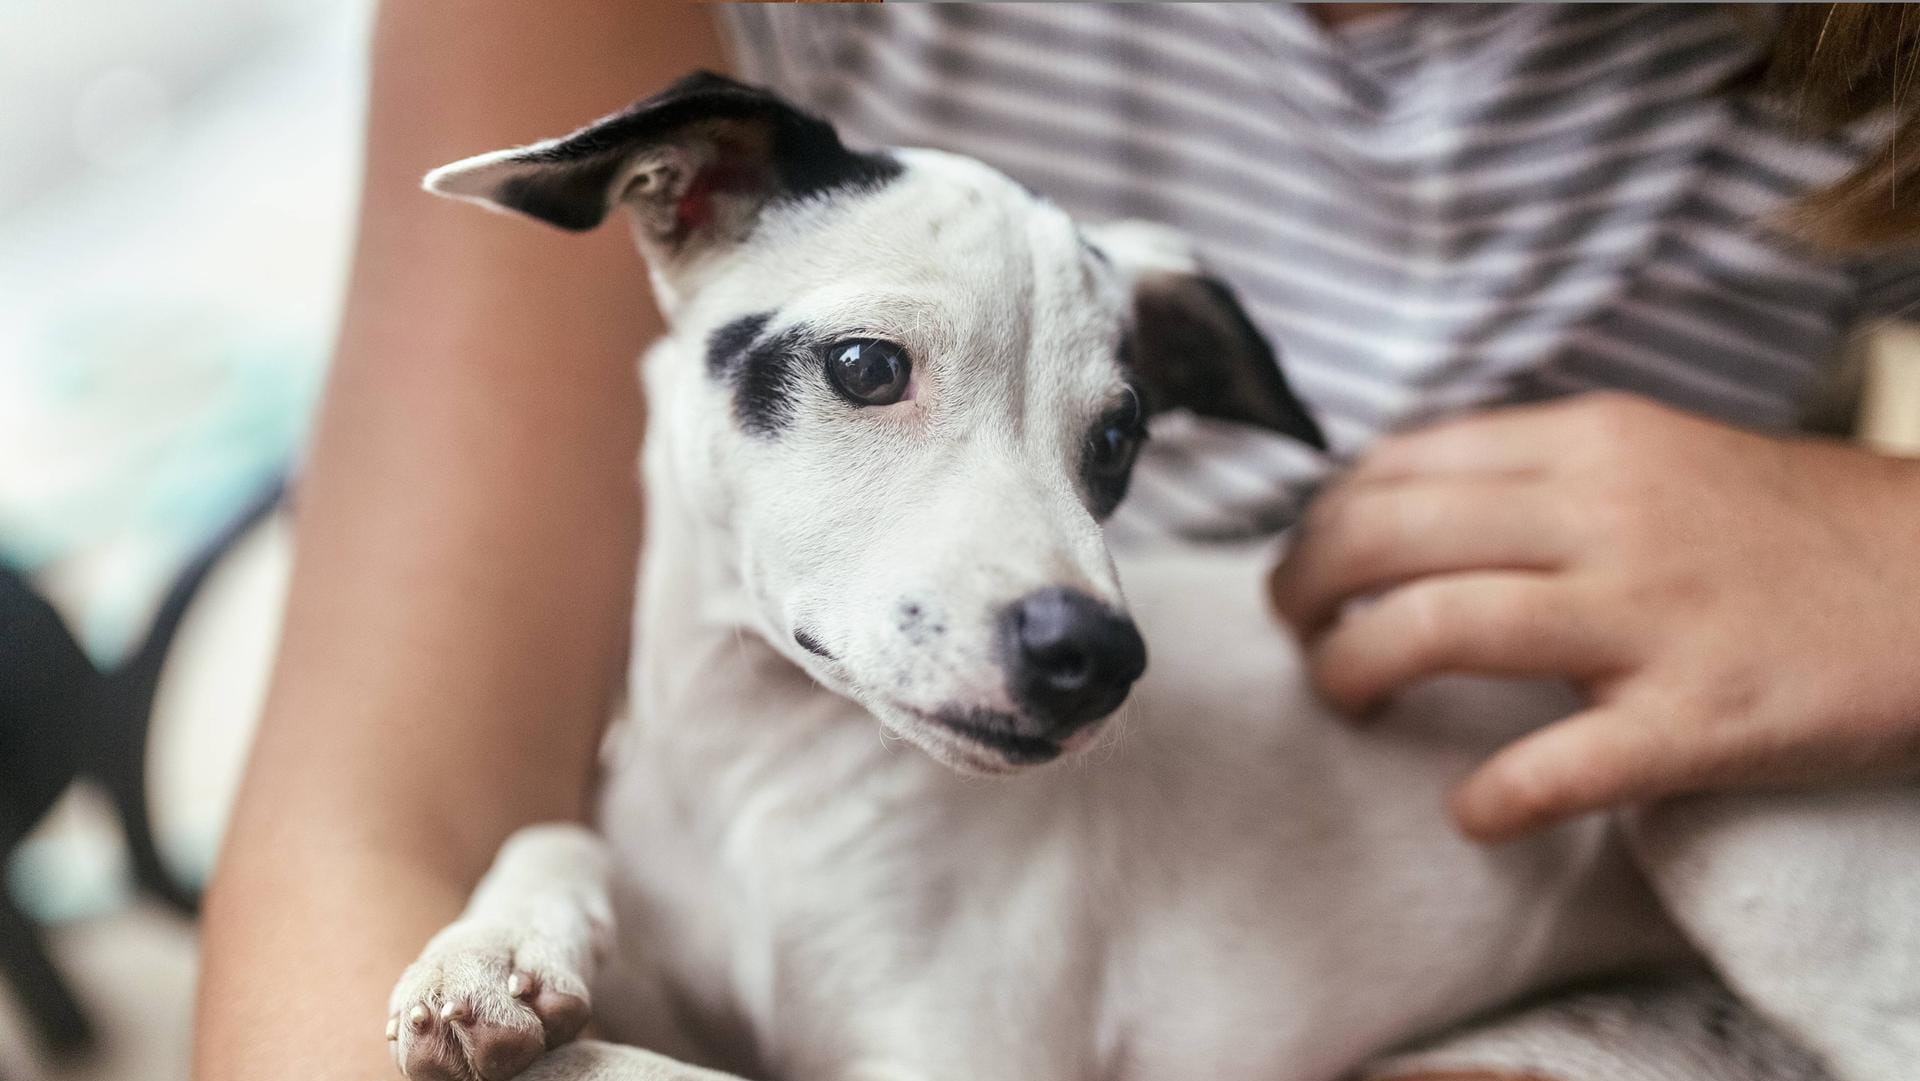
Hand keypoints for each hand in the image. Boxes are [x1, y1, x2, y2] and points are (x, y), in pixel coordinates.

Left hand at [1271, 393, 1919, 840]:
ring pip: (1439, 626)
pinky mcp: (1704, 718)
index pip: (1399, 463)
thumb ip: (1541, 476)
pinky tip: (1472, 812)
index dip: (1323, 518)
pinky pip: (1559, 766)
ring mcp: (1653, 615)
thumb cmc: (1797, 526)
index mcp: (1591, 443)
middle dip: (1306, 589)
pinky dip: (1492, 798)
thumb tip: (1408, 508)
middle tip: (1294, 633)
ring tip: (1343, 699)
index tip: (1309, 563)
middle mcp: (1607, 514)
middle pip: (1387, 536)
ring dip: (1354, 669)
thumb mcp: (1661, 457)